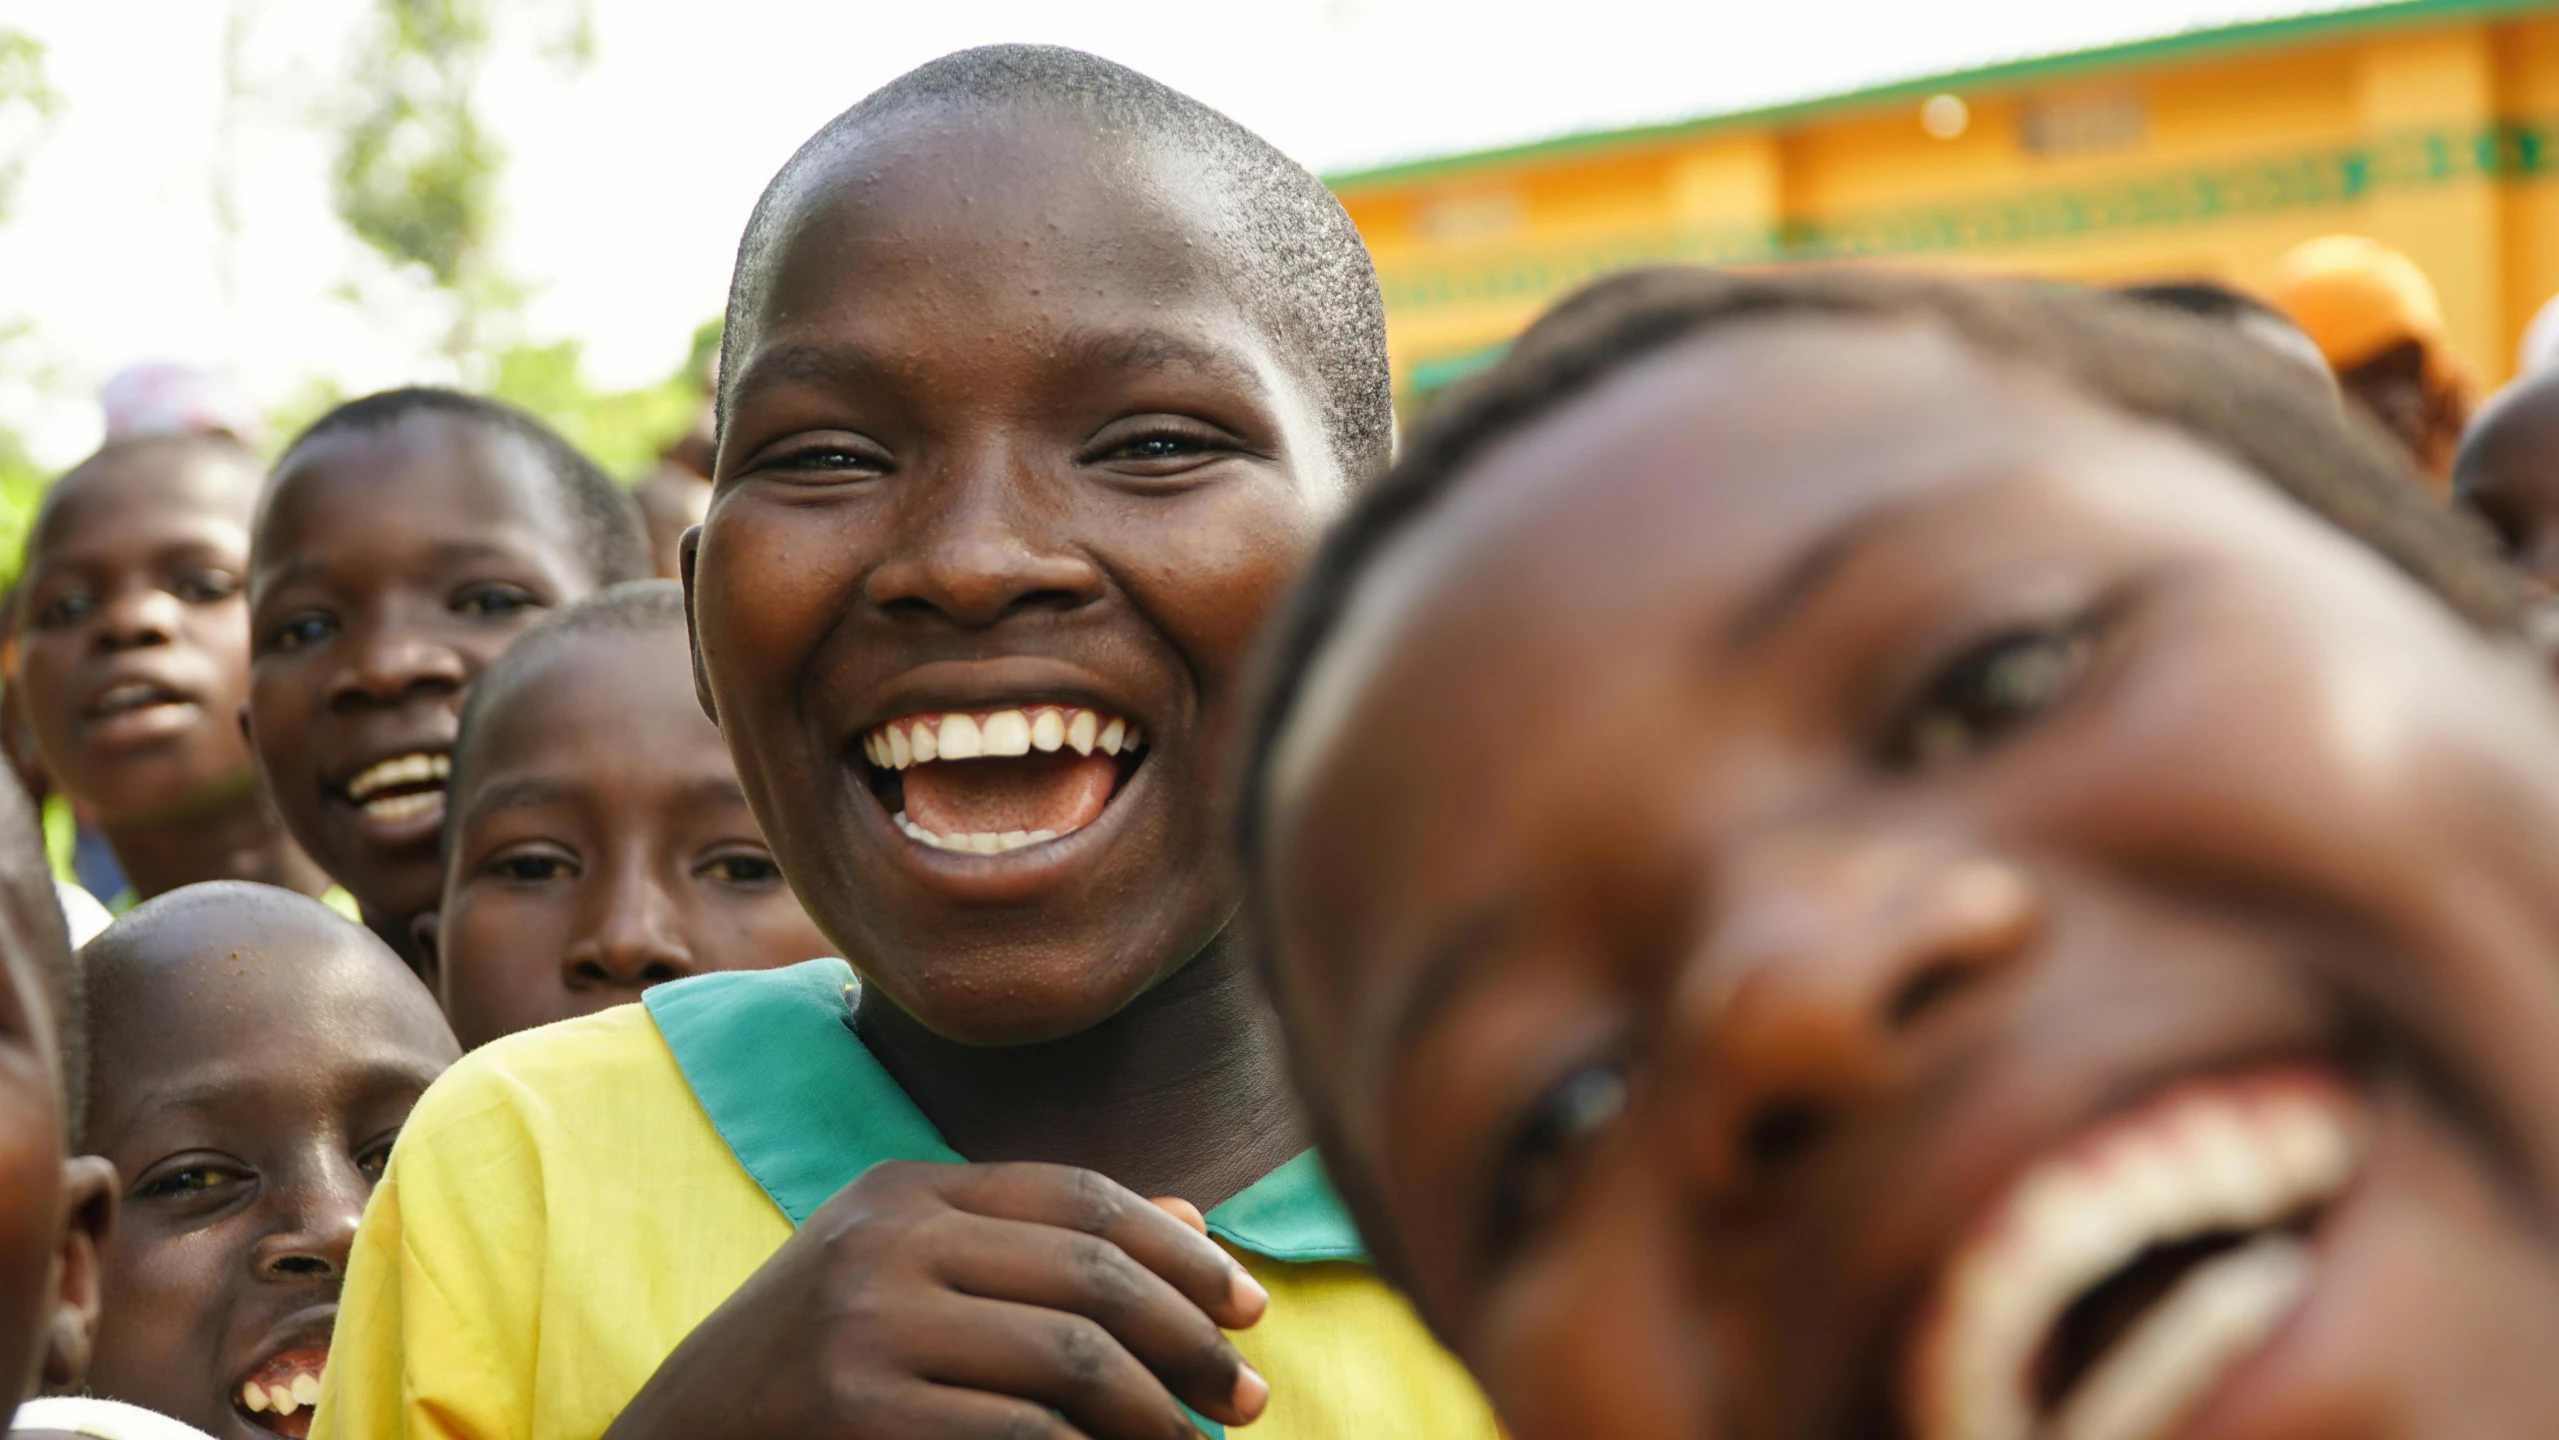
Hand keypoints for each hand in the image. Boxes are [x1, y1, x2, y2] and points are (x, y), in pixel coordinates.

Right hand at [603, 1160, 1270, 1439]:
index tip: (1249, 1307)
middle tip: (1249, 1398)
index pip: (1083, 1195)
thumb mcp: (909, 1277)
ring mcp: (867, 1327)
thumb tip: (1193, 1217)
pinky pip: (1022, 1436)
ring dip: (1158, 1417)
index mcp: (905, 1190)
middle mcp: (886, 1239)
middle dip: (1192, 1341)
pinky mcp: (860, 1412)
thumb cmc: (813, 1366)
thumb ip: (1039, 1245)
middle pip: (1093, 1276)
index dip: (1181, 1253)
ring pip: (1073, 1361)